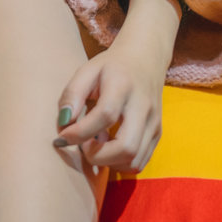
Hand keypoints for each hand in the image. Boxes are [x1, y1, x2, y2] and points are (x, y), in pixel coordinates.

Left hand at [52, 32, 165, 172]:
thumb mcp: (87, 70)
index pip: (105, 115)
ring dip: (109, 162)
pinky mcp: (157, 133)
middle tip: (83, 146)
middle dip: (97, 156)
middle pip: (126, 146)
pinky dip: (120, 163)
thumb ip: (72, 95)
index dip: (80, 132)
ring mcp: (154, 122)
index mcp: (123, 85)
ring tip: (96, 145)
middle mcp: (143, 106)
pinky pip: (140, 162)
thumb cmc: (111, 67)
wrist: (145, 58)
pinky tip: (109, 148)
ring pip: (134, 160)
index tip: (63, 136)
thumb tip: (64, 123)